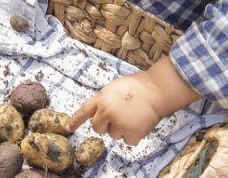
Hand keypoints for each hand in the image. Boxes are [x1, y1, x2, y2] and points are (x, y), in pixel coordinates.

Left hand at [67, 57, 201, 145]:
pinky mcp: (131, 134)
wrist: (157, 90)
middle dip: (106, 125)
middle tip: (120, 115)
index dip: (75, 120)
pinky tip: (140, 123)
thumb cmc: (138, 85)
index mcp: (102, 98)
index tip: (69, 128)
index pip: (84, 111)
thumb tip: (101, 112)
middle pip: (97, 128)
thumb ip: (105, 99)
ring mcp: (118, 124)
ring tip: (133, 115)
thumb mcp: (114, 87)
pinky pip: (127, 141)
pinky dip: (134, 135)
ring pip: (113, 135)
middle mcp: (106, 112)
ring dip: (122, 129)